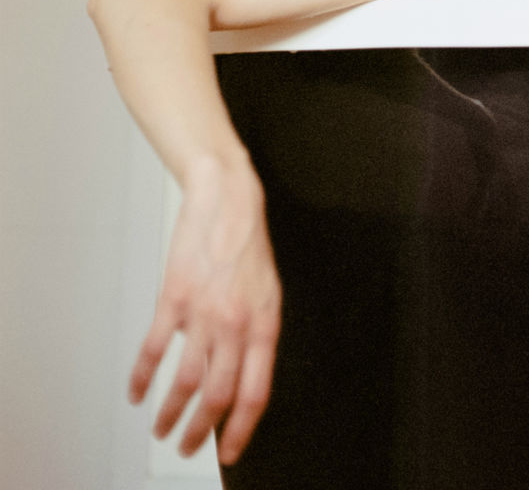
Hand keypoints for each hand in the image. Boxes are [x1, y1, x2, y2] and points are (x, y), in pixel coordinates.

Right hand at [129, 153, 281, 464]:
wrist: (229, 200)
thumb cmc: (248, 245)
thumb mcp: (268, 292)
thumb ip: (255, 335)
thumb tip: (241, 377)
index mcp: (265, 323)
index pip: (256, 391)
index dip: (242, 428)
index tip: (230, 450)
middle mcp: (236, 322)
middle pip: (218, 395)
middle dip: (200, 431)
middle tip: (187, 447)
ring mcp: (204, 312)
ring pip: (185, 381)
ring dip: (170, 413)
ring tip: (162, 428)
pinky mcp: (174, 298)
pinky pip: (154, 350)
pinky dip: (143, 378)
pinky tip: (138, 392)